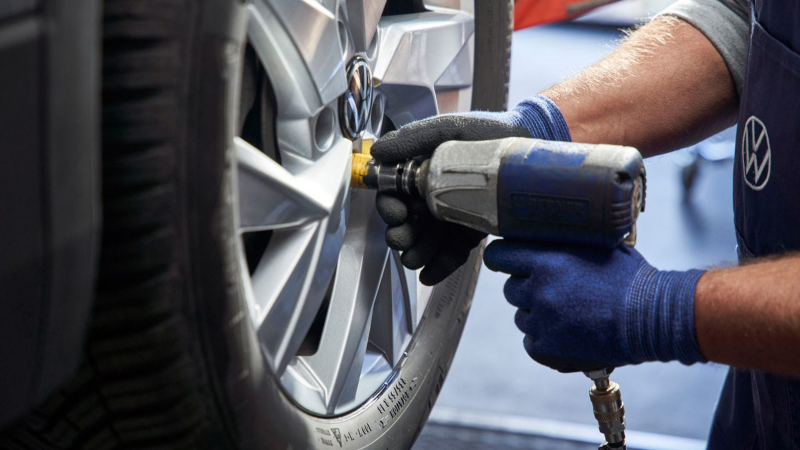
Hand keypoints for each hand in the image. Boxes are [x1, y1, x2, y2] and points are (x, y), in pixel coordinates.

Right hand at [372, 95, 570, 285]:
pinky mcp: (470, 232)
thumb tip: (379, 151)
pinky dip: (439, 266)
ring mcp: (450, 217)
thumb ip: (413, 137)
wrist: (524, 145)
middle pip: (407, 223)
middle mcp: (431, 198)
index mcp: (420, 174)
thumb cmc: (484, 132)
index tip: (395, 212)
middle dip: (401, 234)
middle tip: (402, 239)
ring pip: (426, 242)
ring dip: (416, 253)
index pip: (395, 195)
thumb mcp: (447, 128)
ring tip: (414, 259)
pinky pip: (452, 253)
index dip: (389, 206)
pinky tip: (428, 275)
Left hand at [483, 240, 706, 372]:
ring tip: (566, 312)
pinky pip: (531, 342)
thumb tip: (551, 230)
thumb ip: (568, 242)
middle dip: (525, 287)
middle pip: (510, 289)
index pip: (499, 256)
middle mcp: (538, 291)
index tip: (502, 259)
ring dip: (536, 313)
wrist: (651, 318)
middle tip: (550, 288)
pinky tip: (563, 332)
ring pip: (521, 316)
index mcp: (546, 262)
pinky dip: (543, 338)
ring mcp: (542, 322)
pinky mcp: (548, 348)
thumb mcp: (598, 246)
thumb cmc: (630, 279)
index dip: (500, 257)